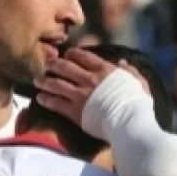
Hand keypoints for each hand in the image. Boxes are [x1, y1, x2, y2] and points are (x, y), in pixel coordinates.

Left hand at [34, 47, 148, 125]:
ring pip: (56, 84)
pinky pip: (56, 103)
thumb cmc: (138, 104)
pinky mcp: (74, 111)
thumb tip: (122, 63)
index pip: (84, 56)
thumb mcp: (139, 83)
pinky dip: (46, 99)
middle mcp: (89, 79)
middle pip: (65, 67)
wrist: (129, 122)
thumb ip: (130, 71)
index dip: (73, 53)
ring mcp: (80, 95)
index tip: (68, 54)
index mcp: (105, 70)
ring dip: (44, 80)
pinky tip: (40, 98)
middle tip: (47, 64)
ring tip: (37, 80)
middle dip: (54, 64)